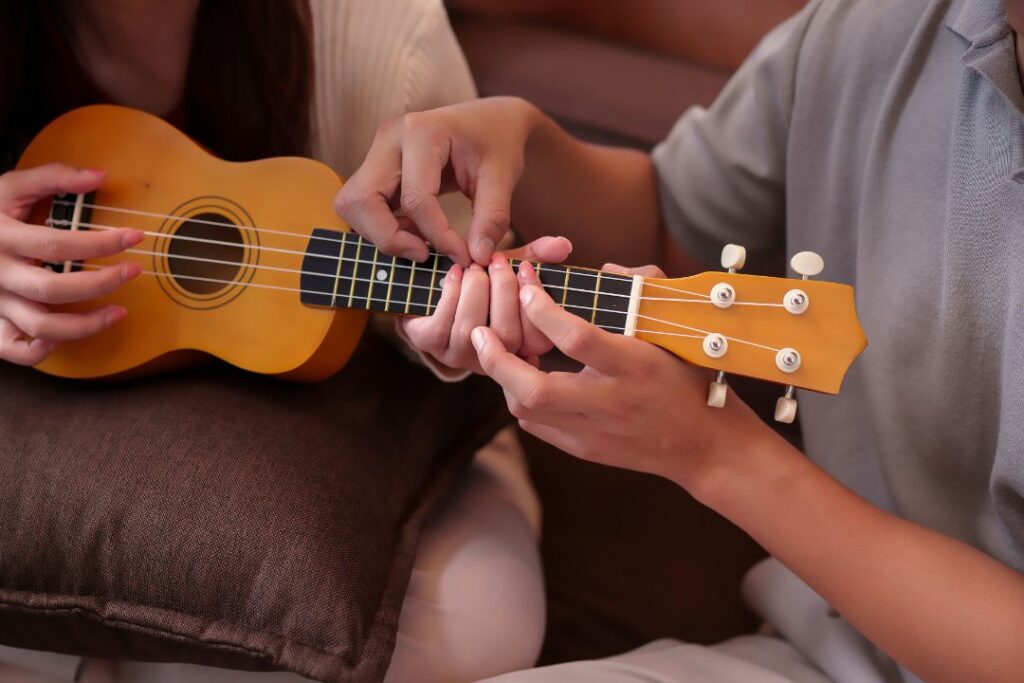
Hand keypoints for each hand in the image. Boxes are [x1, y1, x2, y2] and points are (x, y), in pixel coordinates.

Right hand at [0, 164, 142, 365]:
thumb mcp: (9, 187)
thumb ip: (52, 177)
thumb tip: (99, 175)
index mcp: (4, 238)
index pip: (58, 244)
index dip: (101, 242)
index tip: (135, 236)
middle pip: (53, 288)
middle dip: (101, 283)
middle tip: (134, 271)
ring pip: (41, 325)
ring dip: (86, 324)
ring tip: (119, 312)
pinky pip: (16, 350)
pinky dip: (41, 350)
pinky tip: (66, 336)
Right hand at [334, 97, 538, 265]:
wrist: (491, 121)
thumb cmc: (498, 143)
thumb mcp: (503, 177)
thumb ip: (492, 217)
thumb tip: (476, 257)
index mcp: (422, 131)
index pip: (415, 199)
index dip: (437, 236)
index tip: (463, 256)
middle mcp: (390, 137)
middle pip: (362, 200)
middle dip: (390, 238)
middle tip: (426, 254)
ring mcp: (378, 151)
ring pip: (353, 204)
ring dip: (382, 233)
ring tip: (422, 242)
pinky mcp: (377, 167)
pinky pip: (363, 205)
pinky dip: (383, 226)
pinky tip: (416, 231)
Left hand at [400, 235, 571, 372]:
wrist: (430, 289)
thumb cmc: (478, 284)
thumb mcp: (508, 269)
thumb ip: (536, 257)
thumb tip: (563, 244)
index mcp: (520, 346)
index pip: (540, 340)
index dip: (536, 305)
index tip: (525, 269)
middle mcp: (494, 358)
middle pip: (508, 336)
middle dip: (503, 291)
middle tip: (497, 260)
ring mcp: (461, 356)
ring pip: (474, 329)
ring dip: (475, 290)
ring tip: (474, 266)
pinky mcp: (431, 346)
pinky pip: (443, 325)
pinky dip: (451, 292)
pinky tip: (455, 273)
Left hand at [469, 264, 775, 498]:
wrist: (706, 446)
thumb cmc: (691, 378)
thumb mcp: (675, 327)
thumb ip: (644, 287)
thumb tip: (605, 269)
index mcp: (634, 364)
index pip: (575, 337)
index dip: (541, 309)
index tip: (526, 286)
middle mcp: (610, 401)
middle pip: (534, 388)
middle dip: (498, 358)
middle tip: (481, 332)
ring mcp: (595, 431)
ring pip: (527, 409)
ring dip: (506, 379)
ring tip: (503, 352)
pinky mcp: (585, 450)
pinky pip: (537, 426)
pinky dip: (523, 400)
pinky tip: (525, 381)